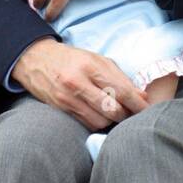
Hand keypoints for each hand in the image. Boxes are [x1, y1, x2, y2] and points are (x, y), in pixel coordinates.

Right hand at [11, 38, 149, 130]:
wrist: (34, 59)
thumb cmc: (71, 58)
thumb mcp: (96, 59)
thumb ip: (119, 76)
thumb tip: (141, 95)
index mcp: (91, 66)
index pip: (121, 90)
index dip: (138, 104)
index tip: (148, 110)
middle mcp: (78, 82)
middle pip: (112, 109)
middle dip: (126, 114)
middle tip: (133, 113)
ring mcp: (67, 98)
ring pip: (100, 120)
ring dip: (112, 121)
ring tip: (117, 115)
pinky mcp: (60, 108)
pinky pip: (87, 123)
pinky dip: (98, 122)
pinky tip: (101, 116)